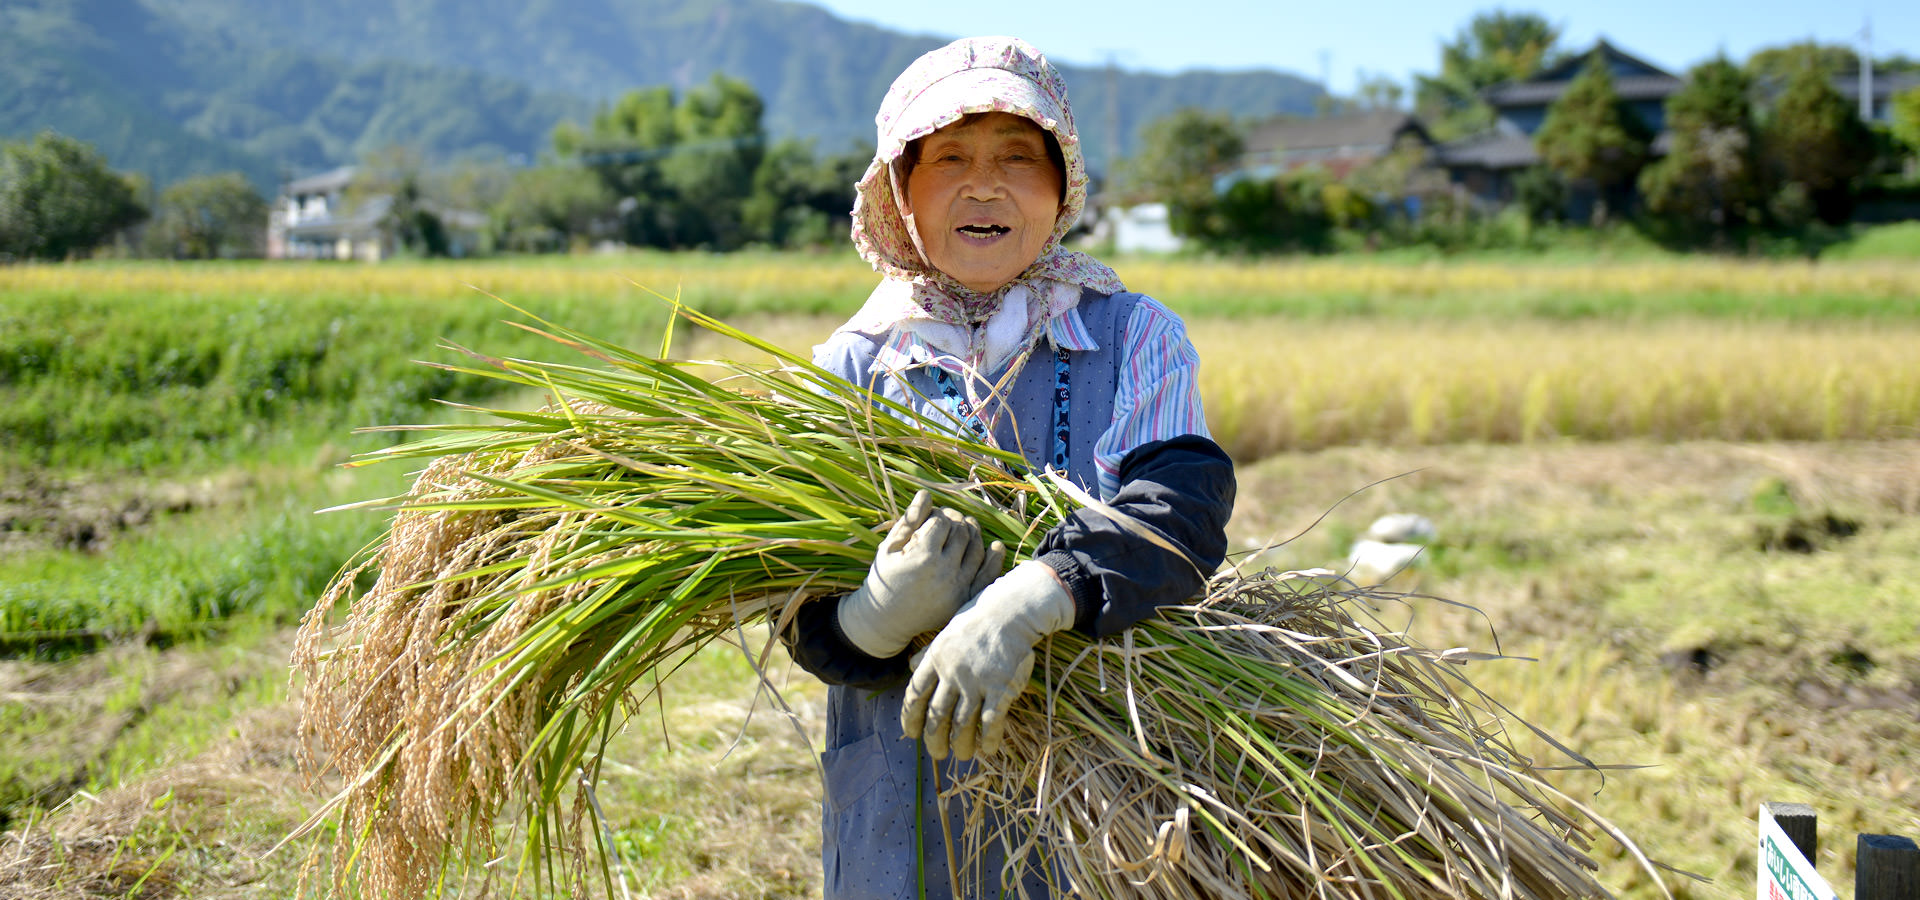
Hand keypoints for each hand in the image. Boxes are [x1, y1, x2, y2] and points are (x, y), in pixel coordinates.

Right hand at [837, 490, 1005, 657]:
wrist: (886, 620)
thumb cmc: (884, 579)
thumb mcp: (889, 548)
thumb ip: (909, 521)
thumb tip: (926, 494)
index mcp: (922, 557)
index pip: (942, 522)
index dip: (937, 515)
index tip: (930, 519)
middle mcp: (944, 573)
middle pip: (961, 532)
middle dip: (955, 521)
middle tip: (946, 522)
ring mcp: (958, 588)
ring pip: (977, 549)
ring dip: (973, 534)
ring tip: (962, 530)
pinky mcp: (965, 600)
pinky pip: (987, 576)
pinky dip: (994, 559)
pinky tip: (996, 546)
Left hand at [901, 560, 1073, 759]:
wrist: (1011, 610)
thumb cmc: (979, 618)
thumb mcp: (947, 632)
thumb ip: (928, 653)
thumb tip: (909, 665)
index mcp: (935, 658)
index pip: (915, 694)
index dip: (910, 717)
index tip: (910, 733)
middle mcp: (952, 673)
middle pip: (936, 715)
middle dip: (934, 739)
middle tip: (937, 754)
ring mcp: (976, 682)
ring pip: (962, 724)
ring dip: (961, 744)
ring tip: (963, 755)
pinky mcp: (1000, 687)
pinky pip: (991, 721)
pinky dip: (988, 739)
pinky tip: (988, 749)